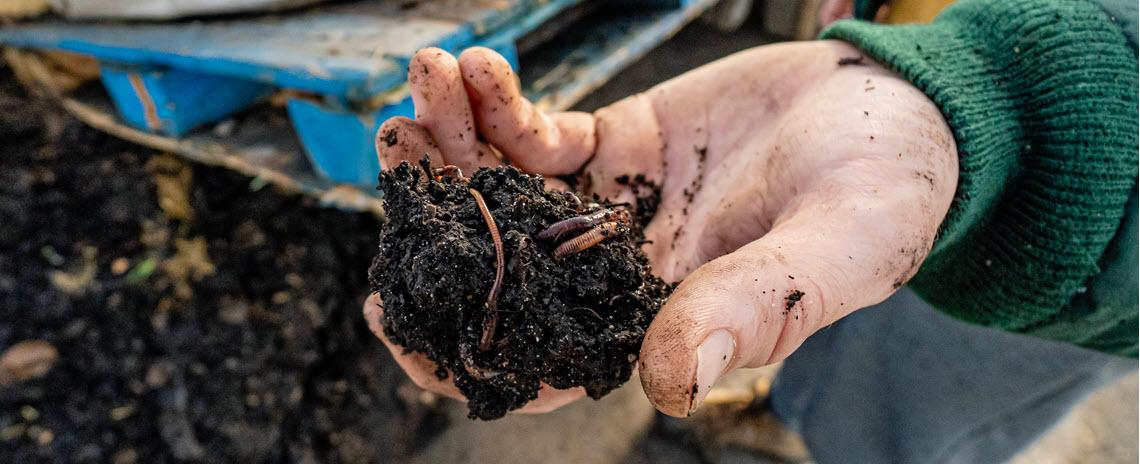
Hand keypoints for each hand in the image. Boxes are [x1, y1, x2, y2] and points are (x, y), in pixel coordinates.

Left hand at [364, 41, 956, 415]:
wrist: (901, 110)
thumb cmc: (885, 197)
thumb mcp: (830, 254)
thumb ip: (750, 309)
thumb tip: (671, 385)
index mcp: (660, 321)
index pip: (544, 355)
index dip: (461, 345)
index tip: (388, 310)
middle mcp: (620, 270)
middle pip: (503, 259)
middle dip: (437, 213)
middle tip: (393, 154)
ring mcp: (612, 204)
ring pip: (509, 187)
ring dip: (458, 140)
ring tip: (423, 86)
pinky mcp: (620, 141)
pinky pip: (542, 131)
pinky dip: (504, 101)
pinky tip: (479, 67)